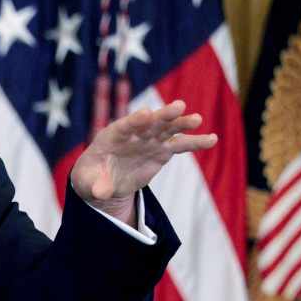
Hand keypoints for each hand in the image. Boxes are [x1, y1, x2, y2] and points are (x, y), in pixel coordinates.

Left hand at [69, 100, 215, 223]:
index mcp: (111, 136)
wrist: (104, 179)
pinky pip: (180, 144)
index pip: (124, 126)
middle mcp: (133, 134)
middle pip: (150, 122)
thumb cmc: (92, 176)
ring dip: (182, 124)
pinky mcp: (161, 151)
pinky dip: (195, 142)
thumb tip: (101, 193)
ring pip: (168, 129)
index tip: (147, 114)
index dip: (135, 120)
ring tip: (197, 120)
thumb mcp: (88, 183)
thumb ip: (96, 186)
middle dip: (163, 115)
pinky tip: (212, 139)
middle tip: (179, 106)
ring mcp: (149, 141)